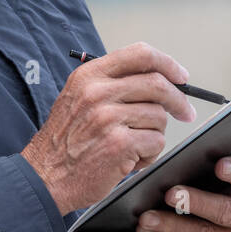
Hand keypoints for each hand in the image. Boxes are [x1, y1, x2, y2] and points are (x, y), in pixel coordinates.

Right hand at [22, 41, 195, 214]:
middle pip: (157, 84)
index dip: (168, 63)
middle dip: (178, 100)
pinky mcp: (119, 144)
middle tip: (185, 112)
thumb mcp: (78, 97)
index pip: (141, 54)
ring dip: (154, 134)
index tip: (181, 76)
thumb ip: (112, 83)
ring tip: (133, 145)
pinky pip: (156, 142)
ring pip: (159, 116)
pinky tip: (130, 160)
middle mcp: (97, 92)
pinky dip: (149, 154)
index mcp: (89, 75)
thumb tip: (158, 77)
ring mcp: (108, 117)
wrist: (45, 177)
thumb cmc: (66, 141)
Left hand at [134, 156, 230, 231]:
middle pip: (225, 212)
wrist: (226, 222)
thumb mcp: (219, 173)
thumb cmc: (218, 188)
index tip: (219, 165)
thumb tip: (178, 166)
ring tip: (146, 220)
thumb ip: (208, 166)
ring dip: (170, 230)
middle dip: (192, 203)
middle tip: (168, 195)